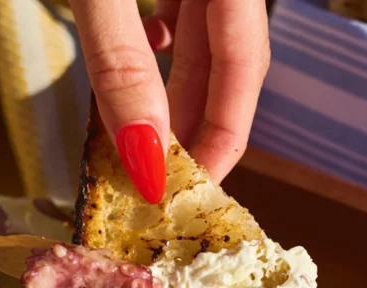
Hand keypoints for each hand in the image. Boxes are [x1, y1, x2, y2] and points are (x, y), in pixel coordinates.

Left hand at [70, 0, 269, 201]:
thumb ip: (121, 58)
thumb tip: (145, 151)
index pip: (245, 67)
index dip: (224, 136)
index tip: (193, 190)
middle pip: (228, 63)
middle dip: (196, 126)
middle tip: (163, 181)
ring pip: (201, 40)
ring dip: (173, 94)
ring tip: (143, 142)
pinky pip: (176, 10)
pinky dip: (157, 47)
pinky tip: (132, 65)